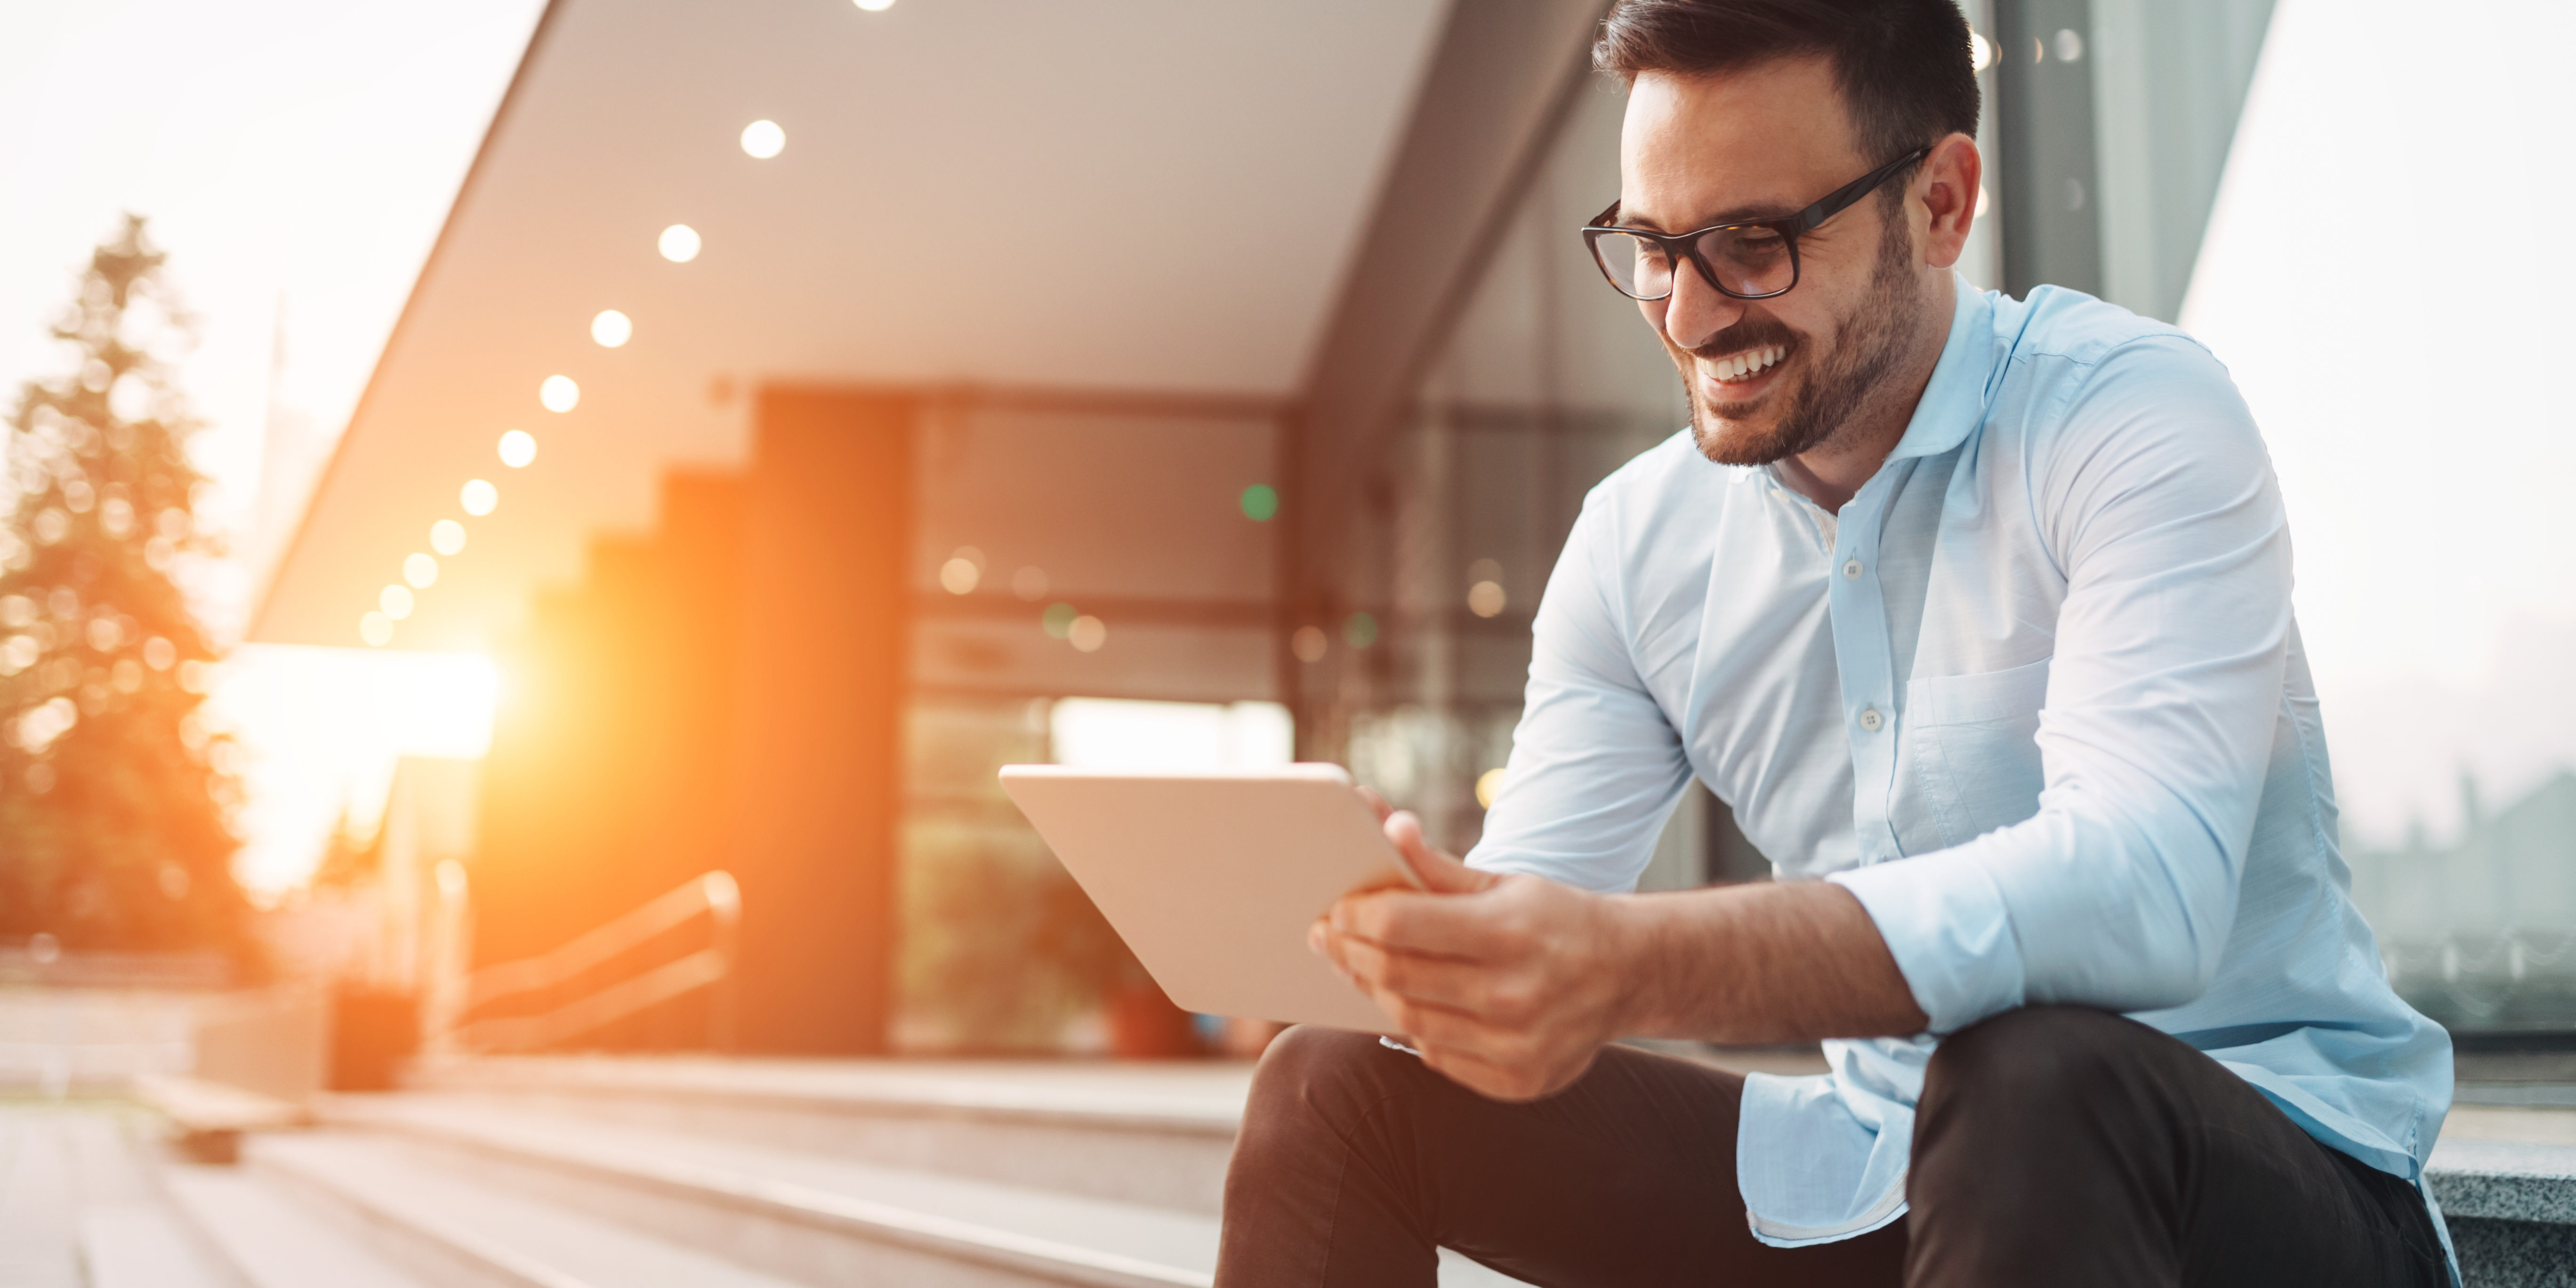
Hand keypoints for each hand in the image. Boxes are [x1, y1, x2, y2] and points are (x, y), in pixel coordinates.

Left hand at [1309, 789, 1637, 1100]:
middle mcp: (1515, 994)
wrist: (1631, 974)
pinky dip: (1415, 1028)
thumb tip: (1385, 827)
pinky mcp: (1518, 1081)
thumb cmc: (1556, 920)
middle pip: (1396, 976)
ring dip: (1374, 990)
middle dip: (1350, 954)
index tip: (1335, 909)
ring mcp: (1517, 1045)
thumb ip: (1436, 865)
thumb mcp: (1504, 883)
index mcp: (1510, 931)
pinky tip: (1408, 1002)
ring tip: (1359, 967)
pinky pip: (1438, 1057)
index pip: (1400, 925)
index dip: (1356, 916)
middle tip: (1329, 937)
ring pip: (1410, 1020)